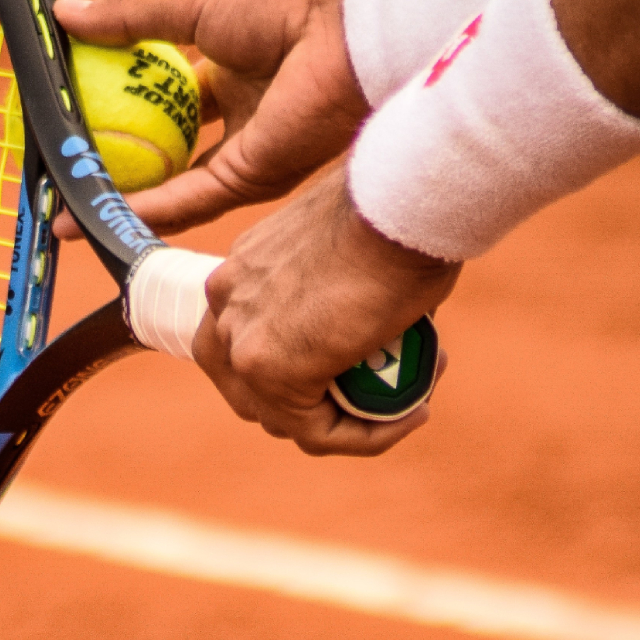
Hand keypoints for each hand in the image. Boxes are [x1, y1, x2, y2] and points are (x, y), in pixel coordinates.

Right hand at [52, 0, 365, 236]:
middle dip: (116, 165)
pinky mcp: (251, 179)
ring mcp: (245, 152)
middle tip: (62, 172)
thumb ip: (128, 18)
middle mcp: (239, 118)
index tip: (70, 116)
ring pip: (172, 186)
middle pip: (166, 151)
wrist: (340, 29)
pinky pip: (188, 200)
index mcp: (229, 71)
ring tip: (64, 210)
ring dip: (120, 199)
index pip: (163, 100)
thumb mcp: (190, 5)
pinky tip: (97, 213)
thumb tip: (62, 16)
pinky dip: (142, 209)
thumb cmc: (279, 3)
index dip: (117, 108)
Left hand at [193, 166, 459, 455]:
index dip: (303, 368)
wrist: (399, 203)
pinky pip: (317, 432)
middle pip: (251, 388)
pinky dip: (366, 436)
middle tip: (382, 393)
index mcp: (241, 269)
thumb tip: (375, 322)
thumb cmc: (395, 212)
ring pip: (285, 418)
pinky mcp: (268, 369)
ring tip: (411, 401)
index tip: (366, 364)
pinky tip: (413, 414)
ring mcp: (240, 338)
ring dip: (350, 423)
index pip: (248, 342)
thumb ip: (342, 287)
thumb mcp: (355, 247)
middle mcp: (226, 302)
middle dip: (316, 403)